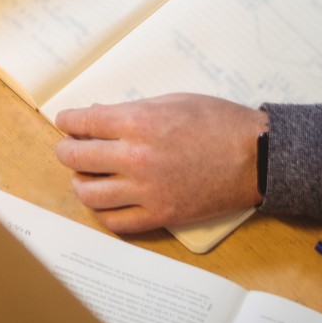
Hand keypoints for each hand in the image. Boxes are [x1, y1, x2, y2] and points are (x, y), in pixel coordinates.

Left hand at [53, 94, 268, 233]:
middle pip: (78, 157)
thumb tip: (97, 115)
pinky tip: (107, 202)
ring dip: (80, 183)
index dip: (68, 122)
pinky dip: (104, 212)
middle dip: (67, 150)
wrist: (256, 156)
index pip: (83, 123)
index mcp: (139, 122)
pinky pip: (116, 221)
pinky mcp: (160, 215)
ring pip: (90, 194)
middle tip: (69, 148)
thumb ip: (132, 109)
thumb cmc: (219, 122)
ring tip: (85, 177)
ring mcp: (146, 190)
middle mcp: (136, 157)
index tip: (65, 122)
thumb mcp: (174, 101)